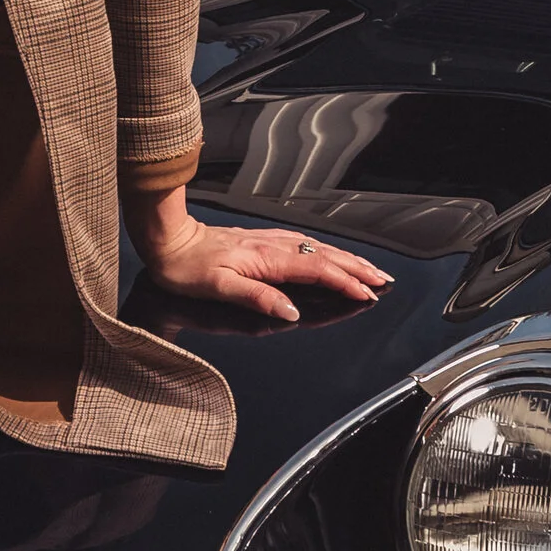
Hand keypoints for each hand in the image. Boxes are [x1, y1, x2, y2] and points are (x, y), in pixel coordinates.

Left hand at [125, 189, 391, 323]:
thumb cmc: (185, 266)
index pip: (317, 271)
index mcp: (267, 259)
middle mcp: (273, 246)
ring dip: (347, 259)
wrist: (167, 239)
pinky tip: (331, 255)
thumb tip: (291, 311)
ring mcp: (269, 241)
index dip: (345, 283)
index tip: (367, 294)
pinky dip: (326, 251)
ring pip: (318, 248)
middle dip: (357, 269)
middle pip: (326, 256)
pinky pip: (305, 244)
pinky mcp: (262, 240)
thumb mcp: (219, 287)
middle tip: (383, 281)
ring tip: (368, 270)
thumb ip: (257, 297)